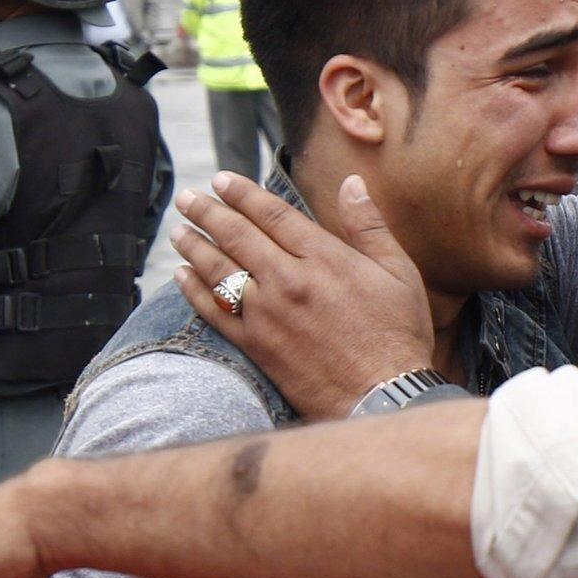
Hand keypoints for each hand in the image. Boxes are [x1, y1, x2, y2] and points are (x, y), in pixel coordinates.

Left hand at [172, 172, 434, 420]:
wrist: (383, 397)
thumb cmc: (398, 334)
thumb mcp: (398, 272)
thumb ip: (369, 226)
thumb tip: (352, 182)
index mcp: (323, 258)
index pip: (272, 214)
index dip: (242, 194)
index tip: (221, 180)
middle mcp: (288, 280)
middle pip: (237, 236)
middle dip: (207, 212)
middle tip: (188, 199)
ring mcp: (267, 314)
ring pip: (218, 270)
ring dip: (194, 246)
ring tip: (178, 231)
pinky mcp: (256, 346)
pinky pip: (214, 312)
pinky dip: (193, 291)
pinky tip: (181, 276)